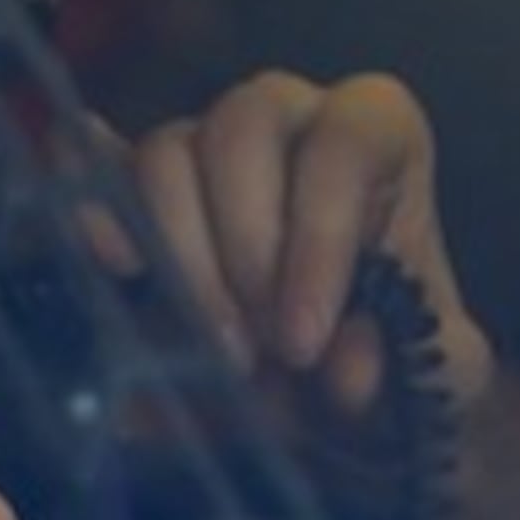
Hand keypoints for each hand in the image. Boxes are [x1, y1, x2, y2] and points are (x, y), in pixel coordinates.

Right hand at [98, 71, 492, 422]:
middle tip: (250, 348)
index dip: (321, 235)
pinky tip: (110, 263)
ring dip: (178, 254)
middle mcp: (288, 121)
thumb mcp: (429, 372)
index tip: (305, 341)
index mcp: (377, 139)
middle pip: (243, 126)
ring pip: (168, 152)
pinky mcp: (134, 193)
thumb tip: (345, 369)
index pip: (345, 142)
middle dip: (241, 244)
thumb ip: (405, 363)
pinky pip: (93, 167)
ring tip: (207, 344)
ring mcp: (202, 151)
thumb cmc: (392, 358)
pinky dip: (91, 207)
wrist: (342, 398)